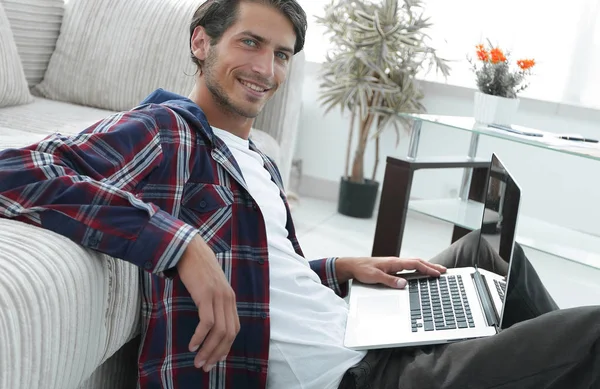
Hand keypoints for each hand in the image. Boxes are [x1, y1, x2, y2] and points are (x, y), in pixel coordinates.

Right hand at [176, 235, 239, 371]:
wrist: (189, 247)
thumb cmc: (196, 267)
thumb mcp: (209, 286)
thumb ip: (211, 301)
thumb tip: (206, 321)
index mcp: (230, 298)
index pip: (234, 329)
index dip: (225, 348)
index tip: (215, 360)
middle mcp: (228, 298)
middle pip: (228, 334)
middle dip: (217, 354)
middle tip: (205, 367)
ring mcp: (218, 296)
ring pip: (219, 332)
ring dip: (208, 350)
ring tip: (198, 361)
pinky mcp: (206, 294)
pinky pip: (206, 322)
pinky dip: (200, 337)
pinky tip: (192, 345)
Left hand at [336, 257, 446, 288]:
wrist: (353, 266)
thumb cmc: (362, 270)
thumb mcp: (375, 277)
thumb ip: (389, 281)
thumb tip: (404, 284)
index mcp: (394, 262)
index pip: (415, 264)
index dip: (427, 269)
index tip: (438, 273)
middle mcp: (396, 262)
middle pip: (418, 262)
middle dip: (431, 266)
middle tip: (444, 271)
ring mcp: (395, 265)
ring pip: (414, 264)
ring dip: (426, 267)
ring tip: (437, 271)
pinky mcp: (392, 268)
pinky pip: (409, 268)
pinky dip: (418, 269)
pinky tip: (421, 273)